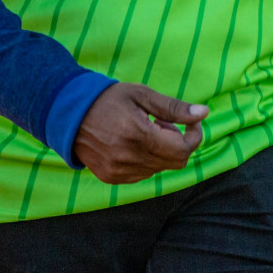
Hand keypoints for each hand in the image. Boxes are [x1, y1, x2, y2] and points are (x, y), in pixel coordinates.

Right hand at [72, 83, 206, 183]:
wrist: (69, 114)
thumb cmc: (109, 99)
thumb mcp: (143, 95)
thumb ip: (174, 108)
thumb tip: (204, 113)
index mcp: (137, 136)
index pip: (182, 149)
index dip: (195, 135)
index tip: (191, 121)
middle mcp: (127, 158)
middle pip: (175, 162)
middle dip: (181, 143)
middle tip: (167, 123)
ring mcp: (117, 171)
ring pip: (160, 169)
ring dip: (164, 151)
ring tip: (149, 130)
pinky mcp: (110, 177)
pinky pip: (143, 174)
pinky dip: (149, 160)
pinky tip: (137, 142)